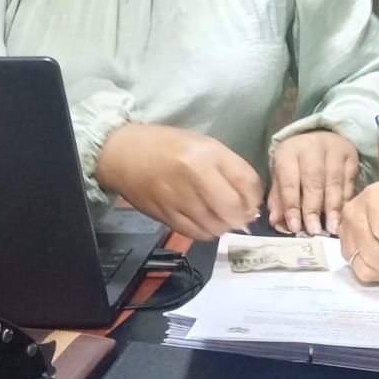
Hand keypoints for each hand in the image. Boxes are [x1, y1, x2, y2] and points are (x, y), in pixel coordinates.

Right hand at [96, 122, 261, 241]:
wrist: (123, 153)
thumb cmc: (168, 145)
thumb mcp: (205, 145)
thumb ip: (230, 170)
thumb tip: (250, 203)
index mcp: (208, 153)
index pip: (247, 183)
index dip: (255, 197)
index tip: (252, 200)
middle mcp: (194, 176)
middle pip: (233, 210)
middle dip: (241, 215)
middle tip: (237, 212)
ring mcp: (178, 199)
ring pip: (216, 227)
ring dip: (224, 225)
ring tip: (219, 215)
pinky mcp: (165, 217)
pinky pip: (196, 234)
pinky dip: (206, 231)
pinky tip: (204, 221)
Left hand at [267, 130, 360, 234]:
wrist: (318, 134)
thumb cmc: (296, 162)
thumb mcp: (281, 174)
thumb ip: (279, 198)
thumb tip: (276, 221)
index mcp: (288, 152)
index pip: (289, 182)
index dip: (292, 206)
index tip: (295, 227)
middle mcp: (311, 147)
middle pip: (313, 182)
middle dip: (314, 209)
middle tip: (315, 231)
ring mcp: (333, 149)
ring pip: (334, 182)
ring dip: (333, 208)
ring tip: (332, 229)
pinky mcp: (351, 155)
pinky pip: (349, 181)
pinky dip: (346, 200)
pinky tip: (343, 216)